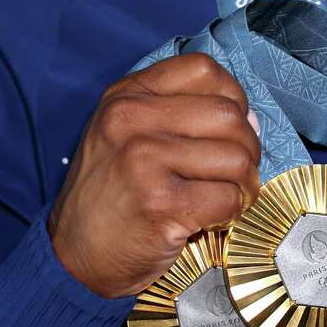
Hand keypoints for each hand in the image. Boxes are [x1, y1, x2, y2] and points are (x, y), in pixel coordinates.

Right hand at [47, 54, 261, 298]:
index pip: (203, 70)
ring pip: (237, 158)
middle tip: (234, 172)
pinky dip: (231, 213)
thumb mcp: (127, 135)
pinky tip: (210, 219)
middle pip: (229, 114)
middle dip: (247, 147)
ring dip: (242, 184)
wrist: (74, 256)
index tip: (228, 128)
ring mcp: (144, 159)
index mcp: (126, 95)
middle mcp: (131, 119)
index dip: (232, 97)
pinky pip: (229, 198)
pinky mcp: (160, 202)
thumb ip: (180, 114)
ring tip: (223, 197)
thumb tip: (251, 118)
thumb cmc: (112, 196)